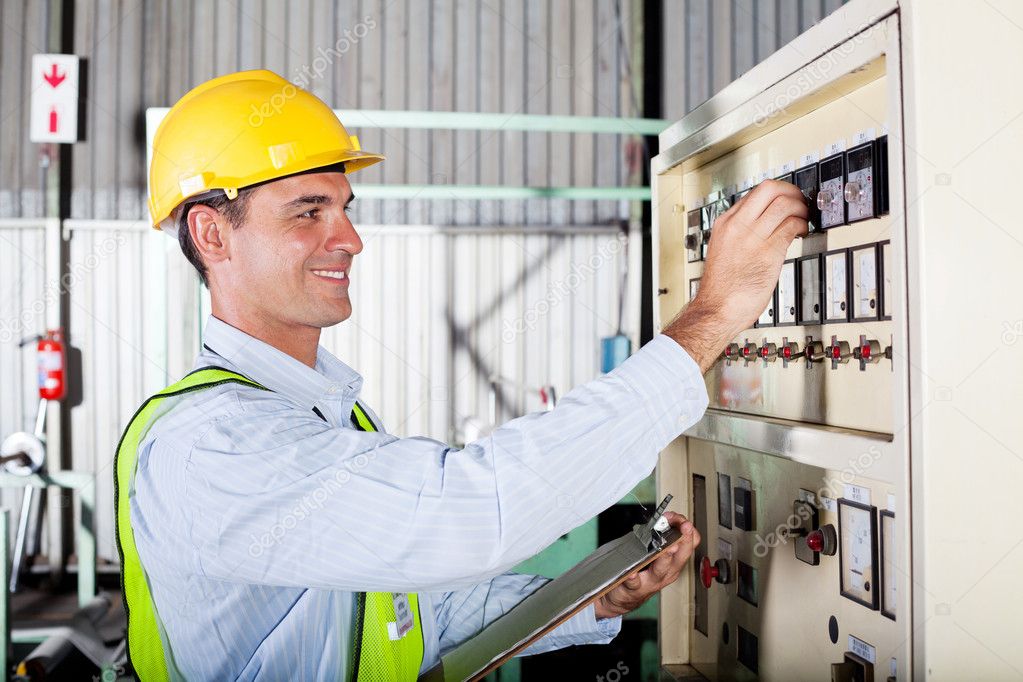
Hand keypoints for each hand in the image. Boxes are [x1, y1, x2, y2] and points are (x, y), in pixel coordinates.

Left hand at [594, 512, 700, 618]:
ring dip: (665, 557)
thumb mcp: (655, 551)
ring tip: (668, 548)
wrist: (623, 595)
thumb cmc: (641, 571)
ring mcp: (652, 581)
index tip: (681, 520)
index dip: (688, 531)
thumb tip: (667, 517)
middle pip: (680, 557)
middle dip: (684, 541)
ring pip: (661, 569)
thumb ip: (661, 533)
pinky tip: (632, 572)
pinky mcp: (635, 588)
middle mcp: (666, 572)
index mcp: (674, 561)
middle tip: (685, 529)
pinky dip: (634, 577)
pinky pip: (635, 583)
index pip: (689, 544)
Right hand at [663, 179, 808, 370]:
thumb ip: (740, 235)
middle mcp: (738, 226)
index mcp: (725, 223)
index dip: (777, 192)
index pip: (755, 193)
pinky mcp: (768, 252)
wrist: (716, 309)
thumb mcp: (724, 250)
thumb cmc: (720, 288)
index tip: (786, 199)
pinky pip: (792, 226)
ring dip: (801, 208)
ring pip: (785, 204)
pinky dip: (802, 224)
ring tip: (804, 218)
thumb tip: (763, 227)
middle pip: (770, 189)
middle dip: (792, 191)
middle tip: (800, 201)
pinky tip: (802, 231)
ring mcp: (753, 237)